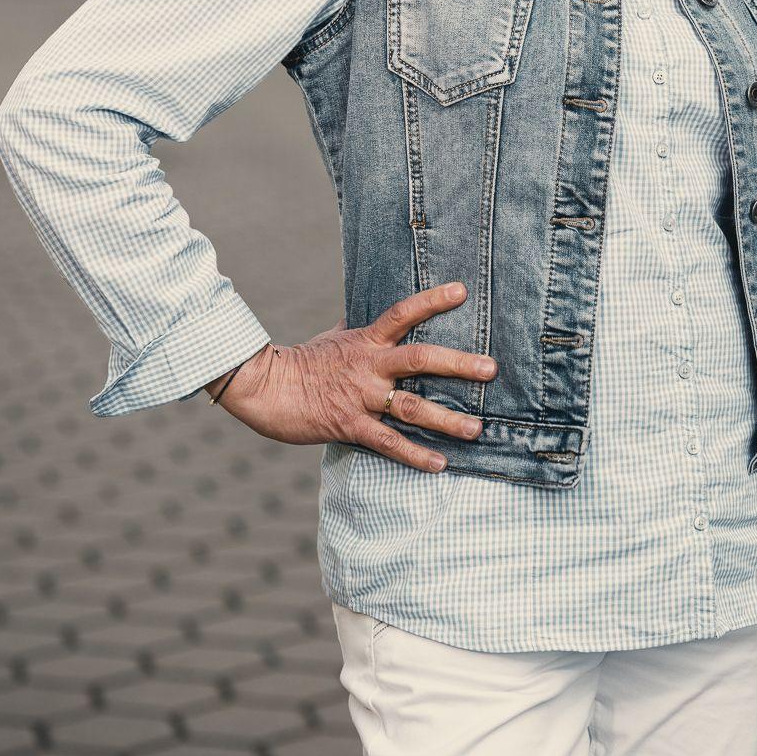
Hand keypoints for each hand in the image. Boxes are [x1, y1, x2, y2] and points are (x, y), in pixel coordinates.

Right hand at [204, 282, 495, 469]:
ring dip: (447, 419)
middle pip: (419, 359)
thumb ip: (357, 329)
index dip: (431, 300)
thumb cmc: (301, 362)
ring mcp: (361, 397)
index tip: (462, 291)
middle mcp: (369, 366)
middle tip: (490, 370)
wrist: (265, 389)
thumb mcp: (332, 337)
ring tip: (476, 429)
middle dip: (457, 365)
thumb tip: (367, 315)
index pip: (403, 314)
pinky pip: (389, 443)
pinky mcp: (350, 426)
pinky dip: (415, 455)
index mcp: (365, 341)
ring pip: (411, 407)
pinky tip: (440, 464)